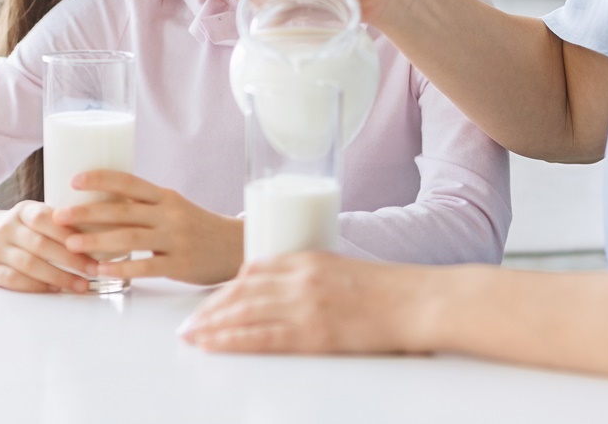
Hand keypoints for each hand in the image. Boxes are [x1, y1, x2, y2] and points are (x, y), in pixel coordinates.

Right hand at [0, 200, 95, 293]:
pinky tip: (55, 290)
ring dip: (58, 277)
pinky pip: (14, 280)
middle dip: (71, 259)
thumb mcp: (33, 215)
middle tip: (94, 270)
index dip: (69, 232)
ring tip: (81, 285)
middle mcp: (6, 228)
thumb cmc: (19, 228)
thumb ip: (59, 221)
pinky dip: (37, 286)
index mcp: (23, 210)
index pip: (45, 218)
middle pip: (40, 244)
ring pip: (29, 264)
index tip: (94, 244)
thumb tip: (104, 230)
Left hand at [53, 169, 243, 284]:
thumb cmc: (198, 228)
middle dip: (87, 213)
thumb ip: (145, 207)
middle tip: (59, 215)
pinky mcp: (180, 264)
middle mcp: (170, 214)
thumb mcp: (175, 208)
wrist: (236, 247)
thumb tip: (101, 204)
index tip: (74, 180)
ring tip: (71, 245)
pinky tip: (100, 271)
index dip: (101, 179)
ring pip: (130, 238)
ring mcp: (176, 239)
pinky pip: (146, 266)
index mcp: (166, 197)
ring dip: (96, 241)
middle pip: (123, 211)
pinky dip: (121, 268)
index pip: (129, 182)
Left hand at [178, 252, 437, 354]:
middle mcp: (301, 278)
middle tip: (188, 323)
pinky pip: (261, 337)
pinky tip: (214, 346)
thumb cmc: (391, 291)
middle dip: (210, 308)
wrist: (419, 301)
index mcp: (309, 259)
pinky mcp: (313, 333)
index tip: (211, 300)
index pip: (254, 269)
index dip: (227, 288)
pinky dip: (231, 341)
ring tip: (191, 336)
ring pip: (244, 313)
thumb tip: (288, 295)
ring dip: (212, 325)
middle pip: (241, 291)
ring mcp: (305, 305)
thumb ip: (313, 278)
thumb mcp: (344, 272)